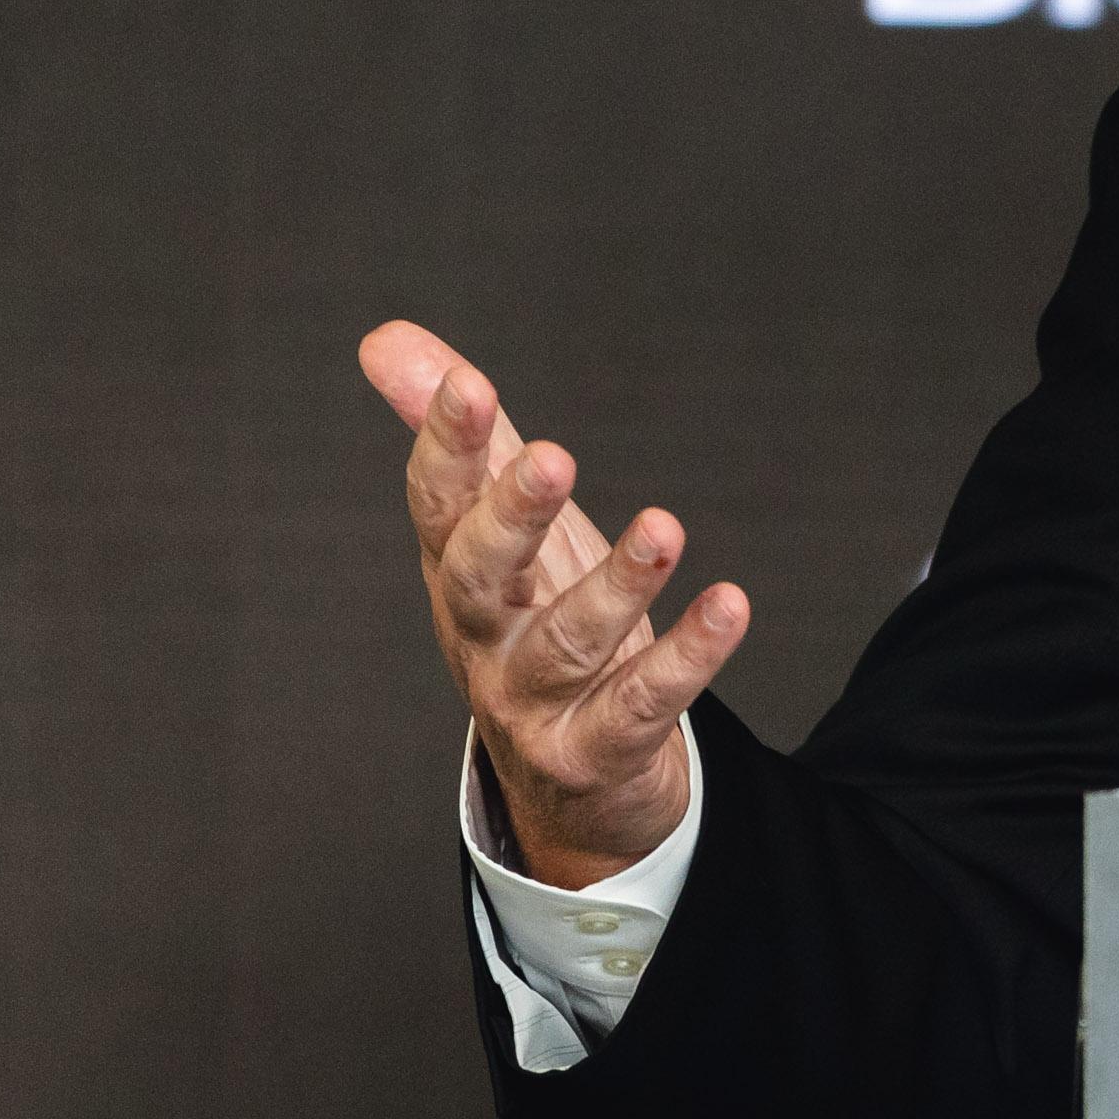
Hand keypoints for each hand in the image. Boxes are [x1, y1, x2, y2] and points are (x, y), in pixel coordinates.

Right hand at [359, 319, 749, 887]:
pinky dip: (686, 657)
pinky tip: (732, 605)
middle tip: (551, 457)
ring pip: (565, 644)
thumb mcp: (500, 529)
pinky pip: (641, 703)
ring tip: (665, 527)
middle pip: (477, 579)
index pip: (438, 505)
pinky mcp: (596, 749)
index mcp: (457, 574)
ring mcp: (533, 702)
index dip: (445, 446)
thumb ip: (461, 439)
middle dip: (510, 519)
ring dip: (614, 585)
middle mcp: (481, 639)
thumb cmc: (533, 620)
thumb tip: (386, 341)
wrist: (570, 777)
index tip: (470, 382)